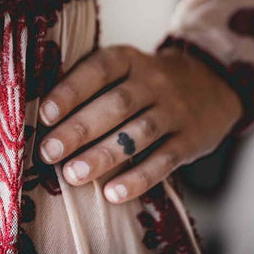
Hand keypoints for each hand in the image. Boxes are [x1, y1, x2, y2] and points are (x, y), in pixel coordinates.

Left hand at [36, 44, 241, 203]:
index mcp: (128, 59)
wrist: (211, 82)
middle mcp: (153, 82)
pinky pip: (164, 161)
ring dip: (103, 156)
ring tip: (72, 175)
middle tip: (49, 152)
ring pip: (138, 135)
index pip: (98, 70)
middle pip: (116, 105)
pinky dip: (137, 179)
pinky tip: (112, 194)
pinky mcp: (191, 140)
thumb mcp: (124, 67)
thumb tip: (42, 114)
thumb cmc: (145, 81)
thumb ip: (90, 83)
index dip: (71, 91)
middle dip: (79, 129)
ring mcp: (175, 111)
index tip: (45, 114)